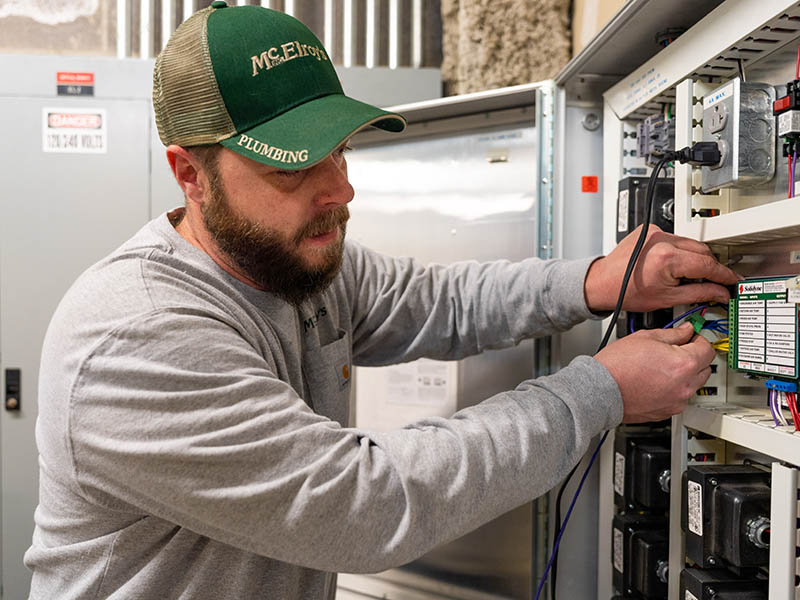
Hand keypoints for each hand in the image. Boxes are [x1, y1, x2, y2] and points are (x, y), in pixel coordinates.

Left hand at [584, 225, 739, 311]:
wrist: (602, 282)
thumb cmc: (626, 292)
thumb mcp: (667, 299)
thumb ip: (699, 294)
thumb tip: (721, 292)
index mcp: (667, 258)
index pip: (707, 264)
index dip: (723, 275)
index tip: (732, 281)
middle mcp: (661, 240)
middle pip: (701, 251)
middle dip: (708, 267)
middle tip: (710, 282)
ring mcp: (655, 232)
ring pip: (690, 243)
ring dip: (693, 258)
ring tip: (683, 276)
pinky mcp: (650, 229)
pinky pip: (675, 238)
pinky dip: (678, 250)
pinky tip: (670, 264)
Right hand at [595, 323, 714, 422]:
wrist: (600, 390)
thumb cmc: (617, 366)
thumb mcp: (645, 337)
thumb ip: (672, 333)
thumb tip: (685, 331)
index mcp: (683, 364)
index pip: (707, 349)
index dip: (698, 339)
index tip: (692, 336)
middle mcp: (685, 385)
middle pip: (705, 368)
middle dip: (694, 357)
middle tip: (677, 350)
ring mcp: (677, 401)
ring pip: (694, 384)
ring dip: (686, 375)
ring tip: (662, 368)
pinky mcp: (667, 412)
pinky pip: (680, 397)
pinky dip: (674, 389)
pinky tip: (656, 381)